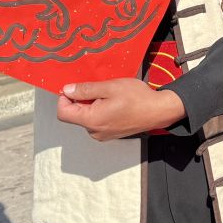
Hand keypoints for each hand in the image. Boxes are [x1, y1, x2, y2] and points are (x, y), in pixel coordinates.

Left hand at [57, 78, 185, 140]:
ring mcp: (102, 135)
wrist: (159, 110)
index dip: (65, 98)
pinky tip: (116, 104)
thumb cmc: (137, 98)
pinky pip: (97, 121)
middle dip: (82, 100)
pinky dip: (101, 111)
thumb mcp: (110, 87)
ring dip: (93, 105)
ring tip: (111, 96)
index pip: (63, 113)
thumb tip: (66, 90)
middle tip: (101, 89)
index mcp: (92, 120)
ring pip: (87, 117)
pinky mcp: (110, 134)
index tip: (76, 87)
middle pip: (75, 115)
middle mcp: (94, 132)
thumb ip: (86, 89)